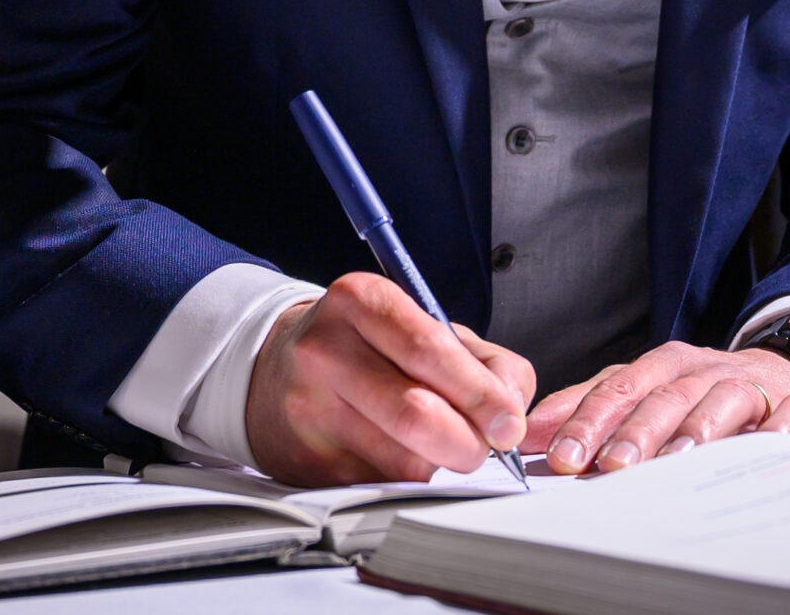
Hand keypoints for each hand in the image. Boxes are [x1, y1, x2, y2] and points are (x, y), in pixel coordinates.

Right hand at [245, 273, 535, 486]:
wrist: (277, 370)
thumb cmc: (370, 348)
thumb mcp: (426, 327)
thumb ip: (485, 362)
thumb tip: (512, 416)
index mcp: (360, 301)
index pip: (429, 350)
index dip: (480, 394)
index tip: (509, 424)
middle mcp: (325, 350)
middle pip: (417, 415)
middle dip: (467, 443)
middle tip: (480, 447)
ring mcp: (308, 410)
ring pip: (403, 463)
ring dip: (437, 465)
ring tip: (430, 443)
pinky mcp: (303, 463)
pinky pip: (381, 489)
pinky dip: (405, 482)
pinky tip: (393, 455)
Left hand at [529, 343, 789, 474]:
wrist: (781, 376)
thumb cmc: (701, 393)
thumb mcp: (644, 389)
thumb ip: (589, 406)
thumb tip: (530, 432)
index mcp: (663, 365)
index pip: (618, 387)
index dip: (588, 420)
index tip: (561, 456)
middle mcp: (703, 371)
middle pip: (665, 396)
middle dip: (634, 431)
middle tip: (608, 466)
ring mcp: (750, 386)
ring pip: (719, 402)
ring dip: (695, 431)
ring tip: (672, 462)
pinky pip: (787, 416)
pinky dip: (777, 430)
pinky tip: (761, 447)